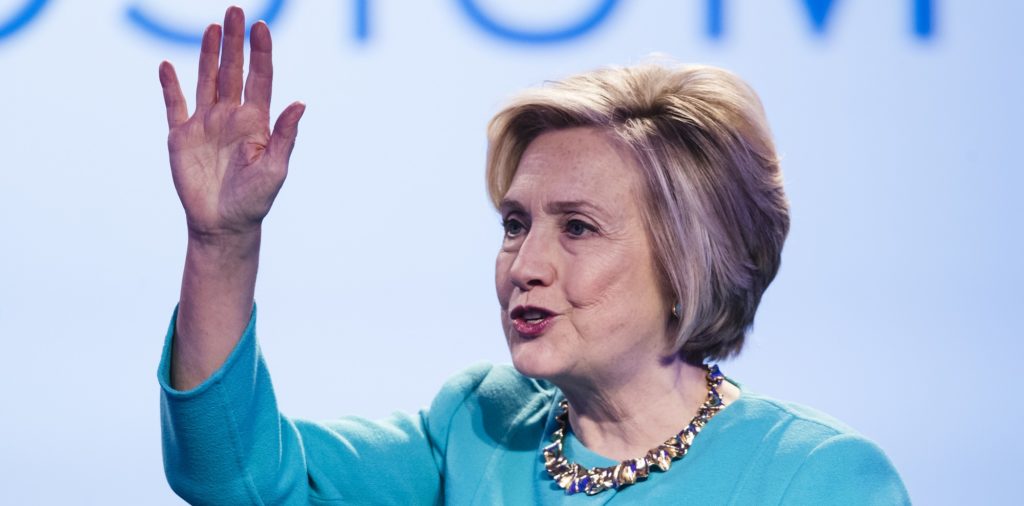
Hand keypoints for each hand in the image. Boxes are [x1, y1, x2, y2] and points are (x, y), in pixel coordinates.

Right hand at [159, 6, 304, 242]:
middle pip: (232, 70)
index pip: (260, 78)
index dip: (261, 53)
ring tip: (212, 28)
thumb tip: (300, 104)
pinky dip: (170, 86)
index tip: (261, 27)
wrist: (224, 224)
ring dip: (208, 54)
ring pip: (206, 80)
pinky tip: (167, 65)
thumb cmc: (255, 200)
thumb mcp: (275, 169)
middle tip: (235, 11)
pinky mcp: (181, 137)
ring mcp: (206, 124)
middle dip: (234, 42)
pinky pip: (174, 105)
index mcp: (256, 122)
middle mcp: (231, 116)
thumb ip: (285, 136)